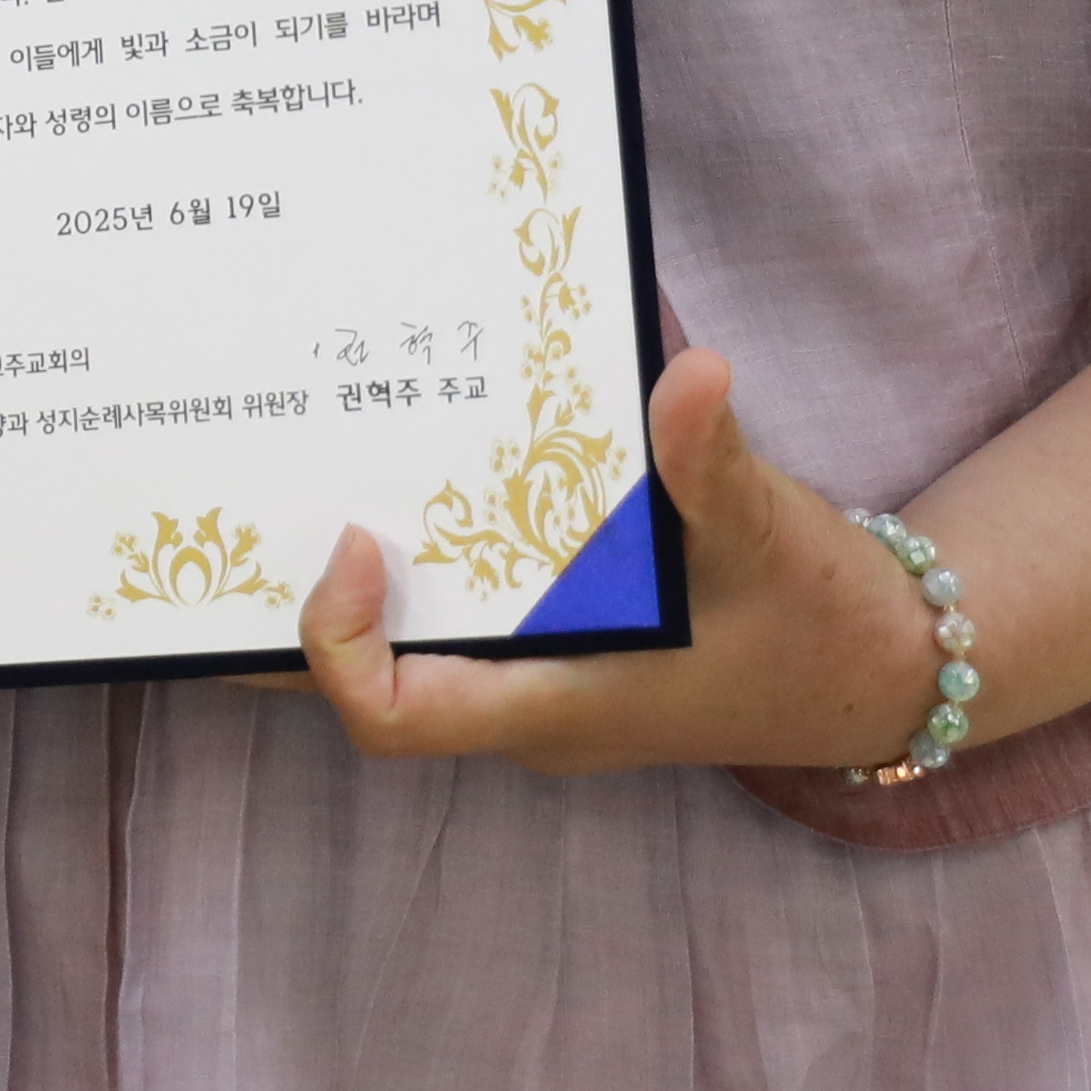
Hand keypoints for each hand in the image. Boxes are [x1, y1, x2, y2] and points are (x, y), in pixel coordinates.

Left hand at [278, 344, 943, 778]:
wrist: (884, 673)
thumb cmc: (825, 620)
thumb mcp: (771, 536)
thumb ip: (718, 464)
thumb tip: (692, 372)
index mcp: (560, 706)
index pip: (395, 718)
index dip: (340, 643)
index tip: (352, 537)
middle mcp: (525, 711)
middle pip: (364, 687)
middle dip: (280, 617)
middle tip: (206, 511)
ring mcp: (535, 689)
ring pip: (399, 657)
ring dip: (333, 591)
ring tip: (258, 489)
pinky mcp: (555, 656)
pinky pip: (449, 627)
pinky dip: (408, 571)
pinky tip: (383, 485)